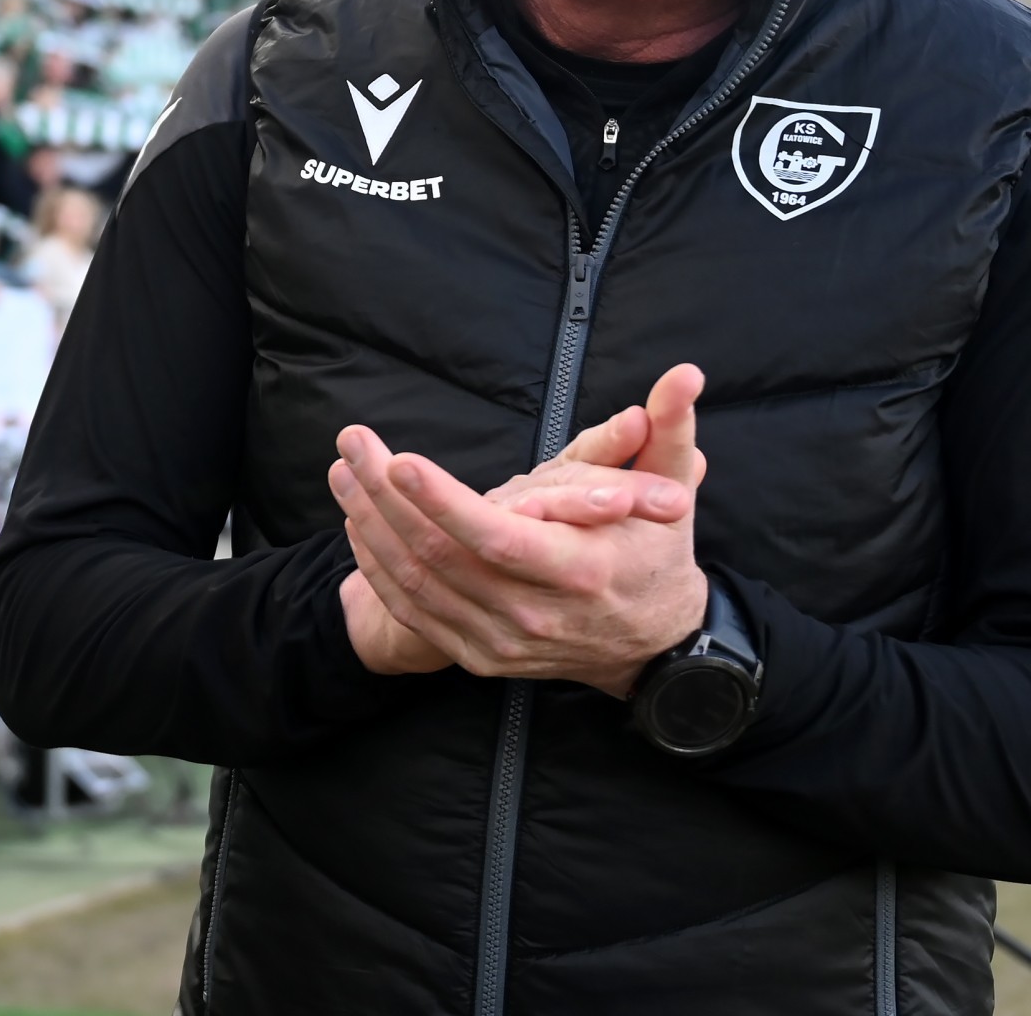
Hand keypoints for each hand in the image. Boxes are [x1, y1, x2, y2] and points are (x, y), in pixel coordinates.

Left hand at [330, 365, 709, 696]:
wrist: (651, 647)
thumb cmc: (657, 554)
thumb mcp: (673, 492)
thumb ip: (673, 430)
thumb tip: (685, 374)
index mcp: (581, 571)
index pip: (499, 539)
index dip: (445, 502)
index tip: (402, 461)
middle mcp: (537, 614)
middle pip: (443, 557)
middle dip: (388, 500)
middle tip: (355, 444)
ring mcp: (503, 641)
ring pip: (418, 585)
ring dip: (371, 527)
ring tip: (344, 471)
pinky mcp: (480, 656)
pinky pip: (416, 612)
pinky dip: (379, 569)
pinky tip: (358, 524)